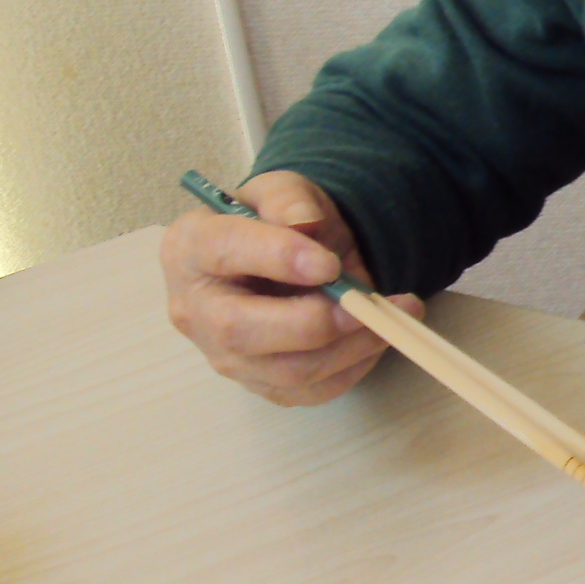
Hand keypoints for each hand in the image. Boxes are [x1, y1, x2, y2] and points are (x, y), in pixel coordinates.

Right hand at [159, 170, 423, 405]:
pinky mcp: (260, 384)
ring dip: (349, 347)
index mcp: (190, 248)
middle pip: (241, 331)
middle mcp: (195, 310)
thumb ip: (289, 199)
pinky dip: (353, 369)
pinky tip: (378, 339)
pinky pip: (309, 392)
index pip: (223, 252)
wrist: (287, 257)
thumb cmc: (277, 222)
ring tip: (394, 317)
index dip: (277, 258)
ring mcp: (224, 355)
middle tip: (365, 304)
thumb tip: (305, 224)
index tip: (329, 263)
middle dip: (312, 321)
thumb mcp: (284, 191)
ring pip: (285, 370)